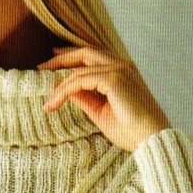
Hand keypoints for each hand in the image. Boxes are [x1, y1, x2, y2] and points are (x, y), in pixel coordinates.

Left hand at [39, 45, 170, 151]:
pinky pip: (81, 81)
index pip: (91, 57)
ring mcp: (119, 70)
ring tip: (48, 103)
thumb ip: (86, 99)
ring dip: (60, 86)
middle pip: (85, 52)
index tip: (51, 67)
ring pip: (79, 70)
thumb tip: (67, 92)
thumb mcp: (101, 112)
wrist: (151, 140)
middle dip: (60, 59)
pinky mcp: (114, 79)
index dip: (70, 59)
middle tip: (41, 69)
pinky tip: (55, 103)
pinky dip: (65, 91)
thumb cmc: (132, 131)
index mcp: (121, 72)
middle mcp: (121, 66)